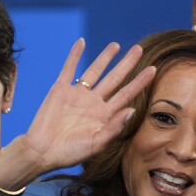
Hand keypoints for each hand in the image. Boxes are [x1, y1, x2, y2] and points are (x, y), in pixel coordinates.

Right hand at [23, 39, 154, 172]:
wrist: (43, 152)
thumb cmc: (71, 153)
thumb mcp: (97, 144)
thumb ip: (115, 127)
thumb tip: (133, 110)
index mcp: (105, 115)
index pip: (126, 95)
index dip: (139, 83)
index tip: (153, 70)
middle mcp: (93, 103)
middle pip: (114, 79)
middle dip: (127, 64)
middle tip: (139, 48)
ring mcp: (77, 95)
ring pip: (94, 71)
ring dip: (104, 57)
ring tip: (116, 45)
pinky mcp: (60, 90)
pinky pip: (69, 69)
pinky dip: (74, 55)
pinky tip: (81, 42)